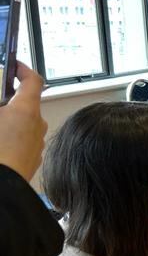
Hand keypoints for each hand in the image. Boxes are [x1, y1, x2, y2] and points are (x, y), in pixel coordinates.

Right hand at [0, 62, 47, 181]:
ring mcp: (37, 144)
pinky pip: (22, 142)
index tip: (13, 65)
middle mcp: (37, 125)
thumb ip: (0, 102)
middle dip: (7, 102)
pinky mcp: (33, 160)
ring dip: (8, 122)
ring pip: (23, 125)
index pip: (33, 80)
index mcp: (25, 110)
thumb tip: (2, 107)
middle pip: (24, 104)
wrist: (3, 190)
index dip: (23, 69)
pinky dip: (10, 139)